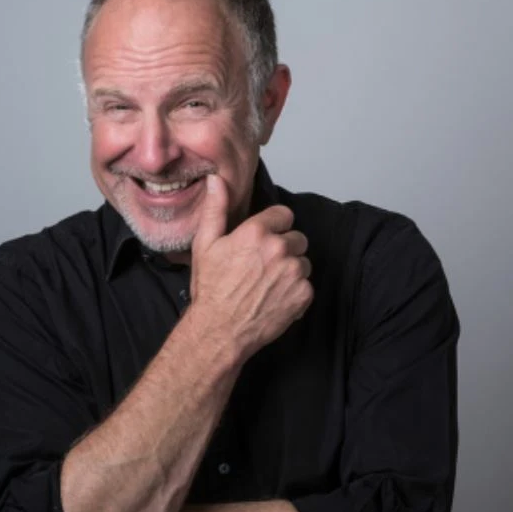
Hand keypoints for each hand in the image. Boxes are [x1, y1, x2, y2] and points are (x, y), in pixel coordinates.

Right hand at [188, 174, 312, 360]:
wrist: (219, 331)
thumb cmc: (211, 289)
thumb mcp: (205, 245)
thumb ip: (215, 209)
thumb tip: (217, 181)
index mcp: (256, 232)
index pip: (284, 215)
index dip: (274, 226)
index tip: (265, 240)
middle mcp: (279, 249)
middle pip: (296, 239)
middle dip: (284, 249)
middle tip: (263, 267)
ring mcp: (294, 272)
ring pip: (303, 262)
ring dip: (291, 271)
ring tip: (269, 285)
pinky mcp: (303, 294)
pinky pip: (307, 285)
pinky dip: (295, 293)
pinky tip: (276, 299)